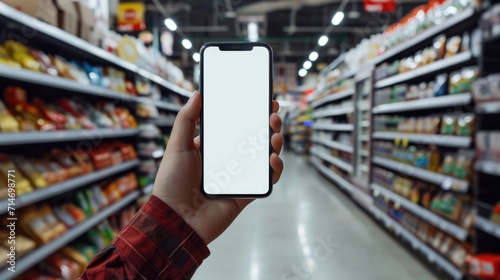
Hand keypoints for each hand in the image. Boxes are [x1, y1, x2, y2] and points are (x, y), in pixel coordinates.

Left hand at [152, 92, 283, 244]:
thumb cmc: (171, 183)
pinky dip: (274, 170)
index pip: (236, 127)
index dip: (251, 114)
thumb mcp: (177, 146)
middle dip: (267, 126)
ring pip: (263, 158)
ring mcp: (238, 178)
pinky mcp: (245, 194)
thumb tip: (197, 93)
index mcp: (212, 149)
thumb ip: (186, 120)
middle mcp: (227, 162)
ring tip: (275, 136)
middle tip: (273, 115)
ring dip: (274, 145)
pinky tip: (273, 159)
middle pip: (254, 140)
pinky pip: (265, 181)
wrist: (175, 220)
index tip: (263, 101)